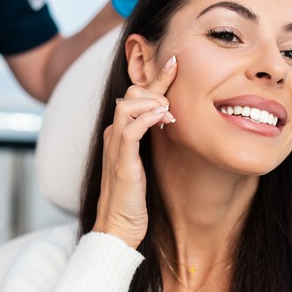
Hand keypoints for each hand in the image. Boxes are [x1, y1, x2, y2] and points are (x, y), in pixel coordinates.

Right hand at [92, 55, 177, 247]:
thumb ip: (152, 141)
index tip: (174, 63)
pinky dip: (147, 118)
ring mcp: (115, 147)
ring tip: (170, 113)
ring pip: (127, 104)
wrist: (118, 228)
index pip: (136, 96)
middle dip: (157, 88)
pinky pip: (130, 130)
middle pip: (131, 93)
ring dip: (153, 102)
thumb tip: (170, 121)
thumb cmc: (133, 199)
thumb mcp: (145, 162)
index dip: (156, 77)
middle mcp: (114, 135)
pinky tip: (163, 118)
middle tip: (176, 100)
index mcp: (120, 133)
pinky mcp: (121, 162)